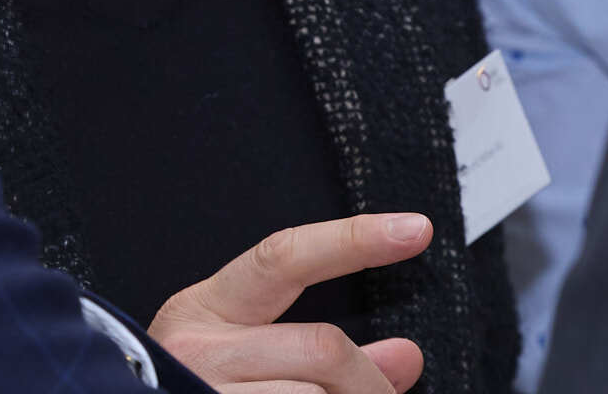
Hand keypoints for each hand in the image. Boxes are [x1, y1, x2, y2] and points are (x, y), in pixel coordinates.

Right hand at [147, 212, 431, 392]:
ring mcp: (200, 392)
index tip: (414, 229)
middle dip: (370, 380)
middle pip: (322, 348)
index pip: (285, 257)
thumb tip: (407, 356)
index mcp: (207, 310)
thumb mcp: (245, 357)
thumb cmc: (193, 389)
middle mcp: (197, 350)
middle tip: (385, 392)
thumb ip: (325, 355)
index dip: (353, 240)